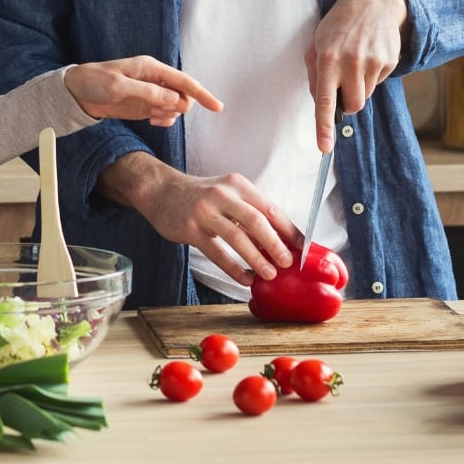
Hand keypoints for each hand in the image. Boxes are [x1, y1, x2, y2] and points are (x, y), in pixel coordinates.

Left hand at [64, 56, 222, 126]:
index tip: (217, 107)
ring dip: (168, 115)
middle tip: (157, 112)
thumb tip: (174, 99)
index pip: (183, 81)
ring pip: (175, 107)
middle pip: (183, 95)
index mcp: (151, 68)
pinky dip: (163, 120)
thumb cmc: (94, 82)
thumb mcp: (117, 87)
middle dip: (178, 107)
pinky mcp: (145, 106)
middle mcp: (155, 80)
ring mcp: (151, 93)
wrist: (76, 93)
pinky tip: (151, 121)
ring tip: (149, 116)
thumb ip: (146, 93)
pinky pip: (165, 115)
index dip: (201, 94)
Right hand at [97, 153, 299, 284]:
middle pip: (256, 221)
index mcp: (238, 185)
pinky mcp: (190, 229)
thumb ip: (249, 212)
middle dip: (275, 244)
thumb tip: (280, 240)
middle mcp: (222, 194)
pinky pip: (216, 252)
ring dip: (256, 258)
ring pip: (236, 237)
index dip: (288, 229)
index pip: (270, 208)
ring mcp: (205, 211)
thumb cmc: (201, 196)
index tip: (302, 247)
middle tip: (288, 263)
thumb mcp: (228, 193)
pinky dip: (232, 268)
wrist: (161, 191)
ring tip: (269, 274)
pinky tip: (244, 279)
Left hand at [306, 0, 407, 150]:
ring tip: (356, 61)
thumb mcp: (316, 44)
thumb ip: (314, 76)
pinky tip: (369, 55)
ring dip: (359, 86)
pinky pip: (378, 83)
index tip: (324, 148)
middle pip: (353, 106)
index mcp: (327, 59)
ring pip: (366, 96)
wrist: (372, 2)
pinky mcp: (389, 61)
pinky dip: (372, 75)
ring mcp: (373, 61)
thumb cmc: (338, 26)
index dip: (324, 127)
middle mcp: (351, 62)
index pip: (325, 101)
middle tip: (344, 83)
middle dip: (348, 103)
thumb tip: (322, 105)